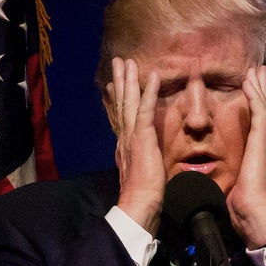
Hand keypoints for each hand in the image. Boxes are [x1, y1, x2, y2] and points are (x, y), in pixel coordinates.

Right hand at [106, 58, 163, 235]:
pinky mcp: (141, 137)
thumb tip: (145, 160)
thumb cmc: (144, 196)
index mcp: (124, 147)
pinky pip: (144, 109)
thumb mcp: (142, 174)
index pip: (120, 118)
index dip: (117, 100)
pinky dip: (148, 91)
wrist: (139, 204)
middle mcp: (124, 138)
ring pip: (128, 102)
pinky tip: (151, 75)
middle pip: (120, 104)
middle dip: (120, 82)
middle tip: (118, 62)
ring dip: (129, 80)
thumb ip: (142, 164)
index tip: (114, 85)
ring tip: (127, 61)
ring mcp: (131, 136)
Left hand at [226, 65, 265, 248]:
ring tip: (257, 70)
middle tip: (258, 72)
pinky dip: (255, 95)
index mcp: (257, 153)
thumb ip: (227, 175)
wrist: (255, 213)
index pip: (256, 124)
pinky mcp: (261, 140)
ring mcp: (264, 140)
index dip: (255, 107)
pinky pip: (259, 111)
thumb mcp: (232, 184)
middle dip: (260, 91)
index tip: (251, 92)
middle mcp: (263, 144)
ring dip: (259, 87)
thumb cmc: (241, 205)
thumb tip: (213, 177)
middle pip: (263, 111)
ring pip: (263, 106)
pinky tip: (251, 81)